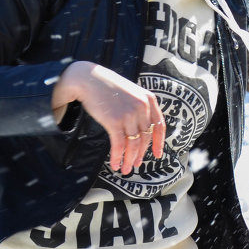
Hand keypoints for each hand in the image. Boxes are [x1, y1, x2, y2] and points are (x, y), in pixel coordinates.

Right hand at [51, 61, 165, 174]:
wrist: (88, 79)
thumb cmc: (108, 87)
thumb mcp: (131, 93)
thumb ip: (139, 108)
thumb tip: (142, 132)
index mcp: (149, 100)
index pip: (159, 125)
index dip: (159, 143)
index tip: (156, 155)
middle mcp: (142, 107)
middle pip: (145, 137)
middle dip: (140, 154)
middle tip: (135, 165)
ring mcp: (129, 114)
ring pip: (134, 143)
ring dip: (129, 159)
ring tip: (125, 169)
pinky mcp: (114, 121)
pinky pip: (119, 144)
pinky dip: (117, 156)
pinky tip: (114, 164)